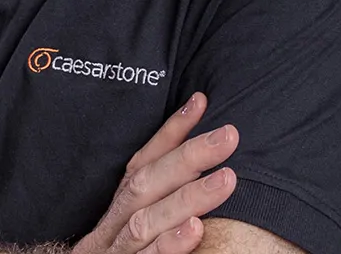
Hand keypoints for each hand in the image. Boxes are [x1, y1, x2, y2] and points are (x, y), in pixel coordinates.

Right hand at [70, 93, 239, 253]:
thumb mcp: (137, 226)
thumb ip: (162, 199)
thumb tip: (203, 167)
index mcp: (118, 209)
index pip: (142, 162)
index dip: (170, 132)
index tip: (200, 102)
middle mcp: (112, 225)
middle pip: (145, 183)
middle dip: (188, 156)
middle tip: (228, 136)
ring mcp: (115, 251)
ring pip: (146, 220)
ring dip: (187, 197)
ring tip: (226, 179)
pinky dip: (170, 245)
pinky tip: (196, 229)